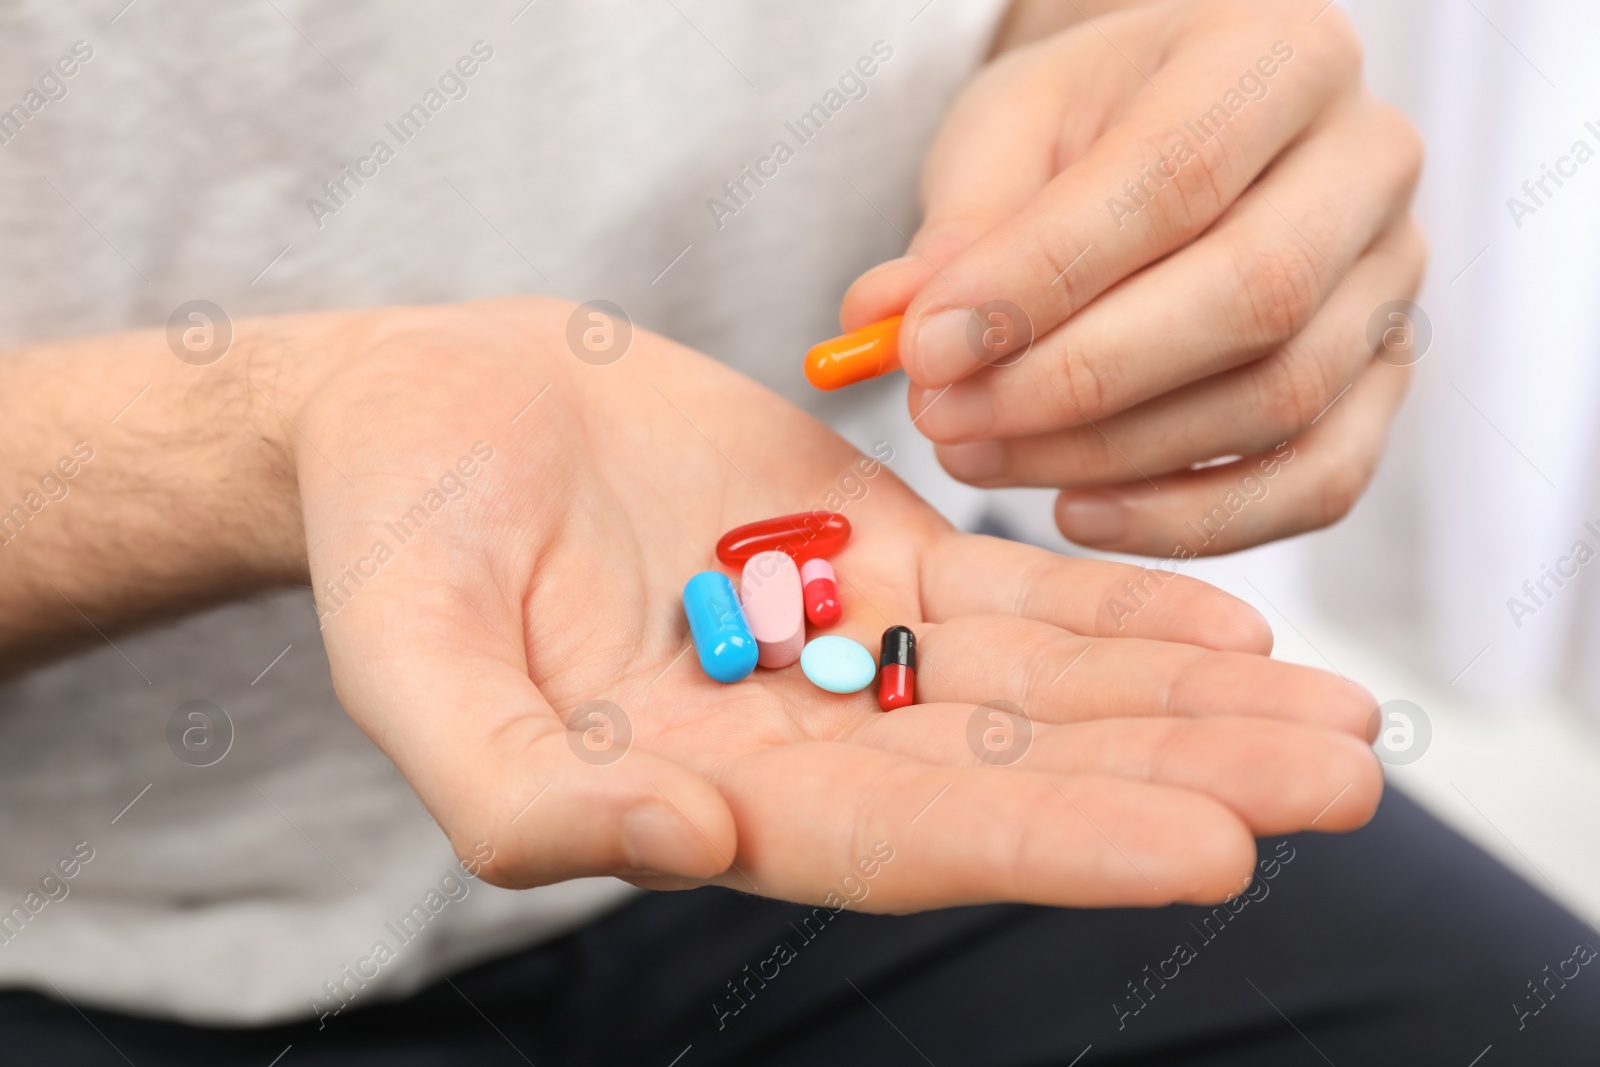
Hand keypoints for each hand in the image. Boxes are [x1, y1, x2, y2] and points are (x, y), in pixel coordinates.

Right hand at [296, 296, 1378, 911]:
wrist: (428, 409)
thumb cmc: (396, 544)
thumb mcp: (413, 668)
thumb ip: (518, 788)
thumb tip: (683, 844)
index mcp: (701, 789)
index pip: (900, 837)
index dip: (1052, 844)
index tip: (1209, 848)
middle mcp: (797, 735)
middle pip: (1011, 774)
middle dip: (1177, 780)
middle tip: (1343, 784)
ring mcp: (843, 639)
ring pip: (1037, 686)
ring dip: (1185, 702)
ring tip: (1335, 720)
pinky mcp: (866, 547)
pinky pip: (1009, 592)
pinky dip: (1113, 607)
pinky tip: (1226, 627)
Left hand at [843, 0, 1424, 555]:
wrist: (1186, 134)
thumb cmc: (1094, 124)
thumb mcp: (1009, 133)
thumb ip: (958, 226)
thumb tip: (884, 321)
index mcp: (1282, 56)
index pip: (1177, 174)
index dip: (1043, 279)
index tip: (924, 349)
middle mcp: (1368, 162)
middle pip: (1253, 297)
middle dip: (1076, 381)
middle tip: (943, 419)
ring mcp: (1393, 280)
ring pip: (1281, 400)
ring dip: (1110, 455)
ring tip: (978, 456)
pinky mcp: (1385, 382)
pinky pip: (1319, 479)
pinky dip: (1192, 519)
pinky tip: (1076, 510)